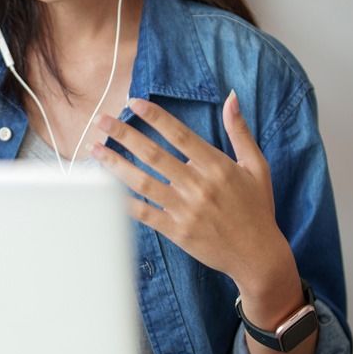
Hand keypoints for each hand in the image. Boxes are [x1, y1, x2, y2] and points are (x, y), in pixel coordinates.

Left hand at [90, 91, 288, 291]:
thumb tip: (231, 97)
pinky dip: (122, 201)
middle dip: (124, 134)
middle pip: (153, 155)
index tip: (133, 103)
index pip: (179, 135)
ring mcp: (186, 210)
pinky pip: (144, 213)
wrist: (258, 256)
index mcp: (217, 166)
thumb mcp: (256, 166)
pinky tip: (103, 188)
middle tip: (101, 120)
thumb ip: (240, 131)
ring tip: (94, 148)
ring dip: (115, 164)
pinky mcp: (177, 231)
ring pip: (142, 182)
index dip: (155, 117)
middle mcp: (199, 186)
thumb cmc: (257, 208)